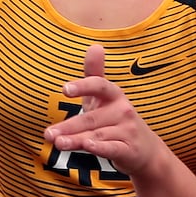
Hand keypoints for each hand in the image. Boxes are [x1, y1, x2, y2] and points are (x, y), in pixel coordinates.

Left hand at [43, 45, 164, 175]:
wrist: (147, 150)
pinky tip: (87, 146)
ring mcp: (127, 130)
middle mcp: (123, 110)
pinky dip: (100, 147)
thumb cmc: (117, 120)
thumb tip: (95, 46)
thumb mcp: (105, 97)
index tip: (65, 89)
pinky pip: (112, 148)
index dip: (82, 86)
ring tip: (58, 143)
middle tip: (48, 133)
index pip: (99, 86)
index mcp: (115, 95)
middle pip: (91, 118)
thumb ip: (95, 74)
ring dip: (76, 139)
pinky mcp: (129, 149)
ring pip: (97, 135)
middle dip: (69, 126)